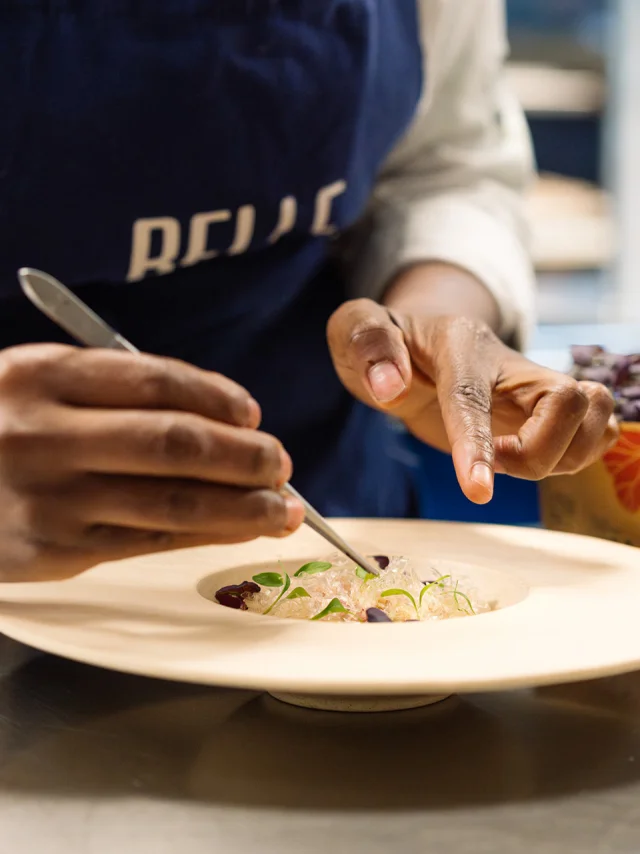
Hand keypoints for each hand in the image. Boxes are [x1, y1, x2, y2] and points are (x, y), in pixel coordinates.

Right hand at [0, 345, 303, 580]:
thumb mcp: (33, 383)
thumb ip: (109, 390)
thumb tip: (215, 415)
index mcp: (41, 376)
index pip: (155, 381)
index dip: (217, 397)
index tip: (252, 412)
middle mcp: (44, 436)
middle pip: (176, 445)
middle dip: (245, 457)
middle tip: (282, 463)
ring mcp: (50, 499)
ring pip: (173, 504)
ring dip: (243, 507)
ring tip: (283, 508)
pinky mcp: (53, 554)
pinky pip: (149, 542)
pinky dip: (204, 535)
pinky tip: (237, 528)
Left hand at [327, 299, 618, 503]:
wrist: (415, 341)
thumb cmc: (384, 342)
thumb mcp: (355, 329)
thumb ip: (365, 342)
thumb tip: (388, 386)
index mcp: (459, 344)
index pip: (473, 397)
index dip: (479, 444)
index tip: (479, 491)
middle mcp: (509, 363)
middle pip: (569, 402)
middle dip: (538, 451)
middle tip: (495, 461)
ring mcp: (534, 388)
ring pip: (595, 419)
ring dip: (561, 458)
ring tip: (510, 460)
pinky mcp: (544, 413)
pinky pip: (594, 434)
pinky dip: (576, 458)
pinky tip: (532, 461)